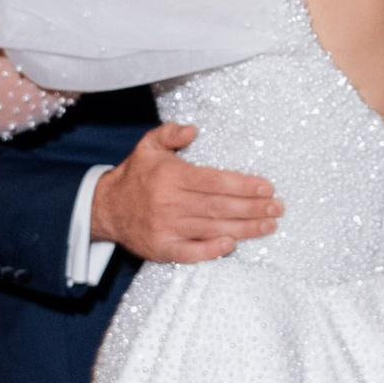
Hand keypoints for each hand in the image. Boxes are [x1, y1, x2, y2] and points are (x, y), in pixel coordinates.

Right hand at [92, 125, 277, 264]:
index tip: (267, 188)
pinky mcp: (162, 248)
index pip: (215, 181)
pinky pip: (191, 252)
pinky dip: (212, 250)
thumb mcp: (148, 145)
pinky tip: (232, 245)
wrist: (105, 208)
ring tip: (268, 226)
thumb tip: (194, 130)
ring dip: (244, 229)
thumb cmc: (136, 176)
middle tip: (277, 208)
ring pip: (211, 229)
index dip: (243, 185)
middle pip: (219, 207)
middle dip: (252, 208)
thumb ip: (171, 133)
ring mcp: (166, 228)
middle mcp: (170, 203)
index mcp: (171, 176)